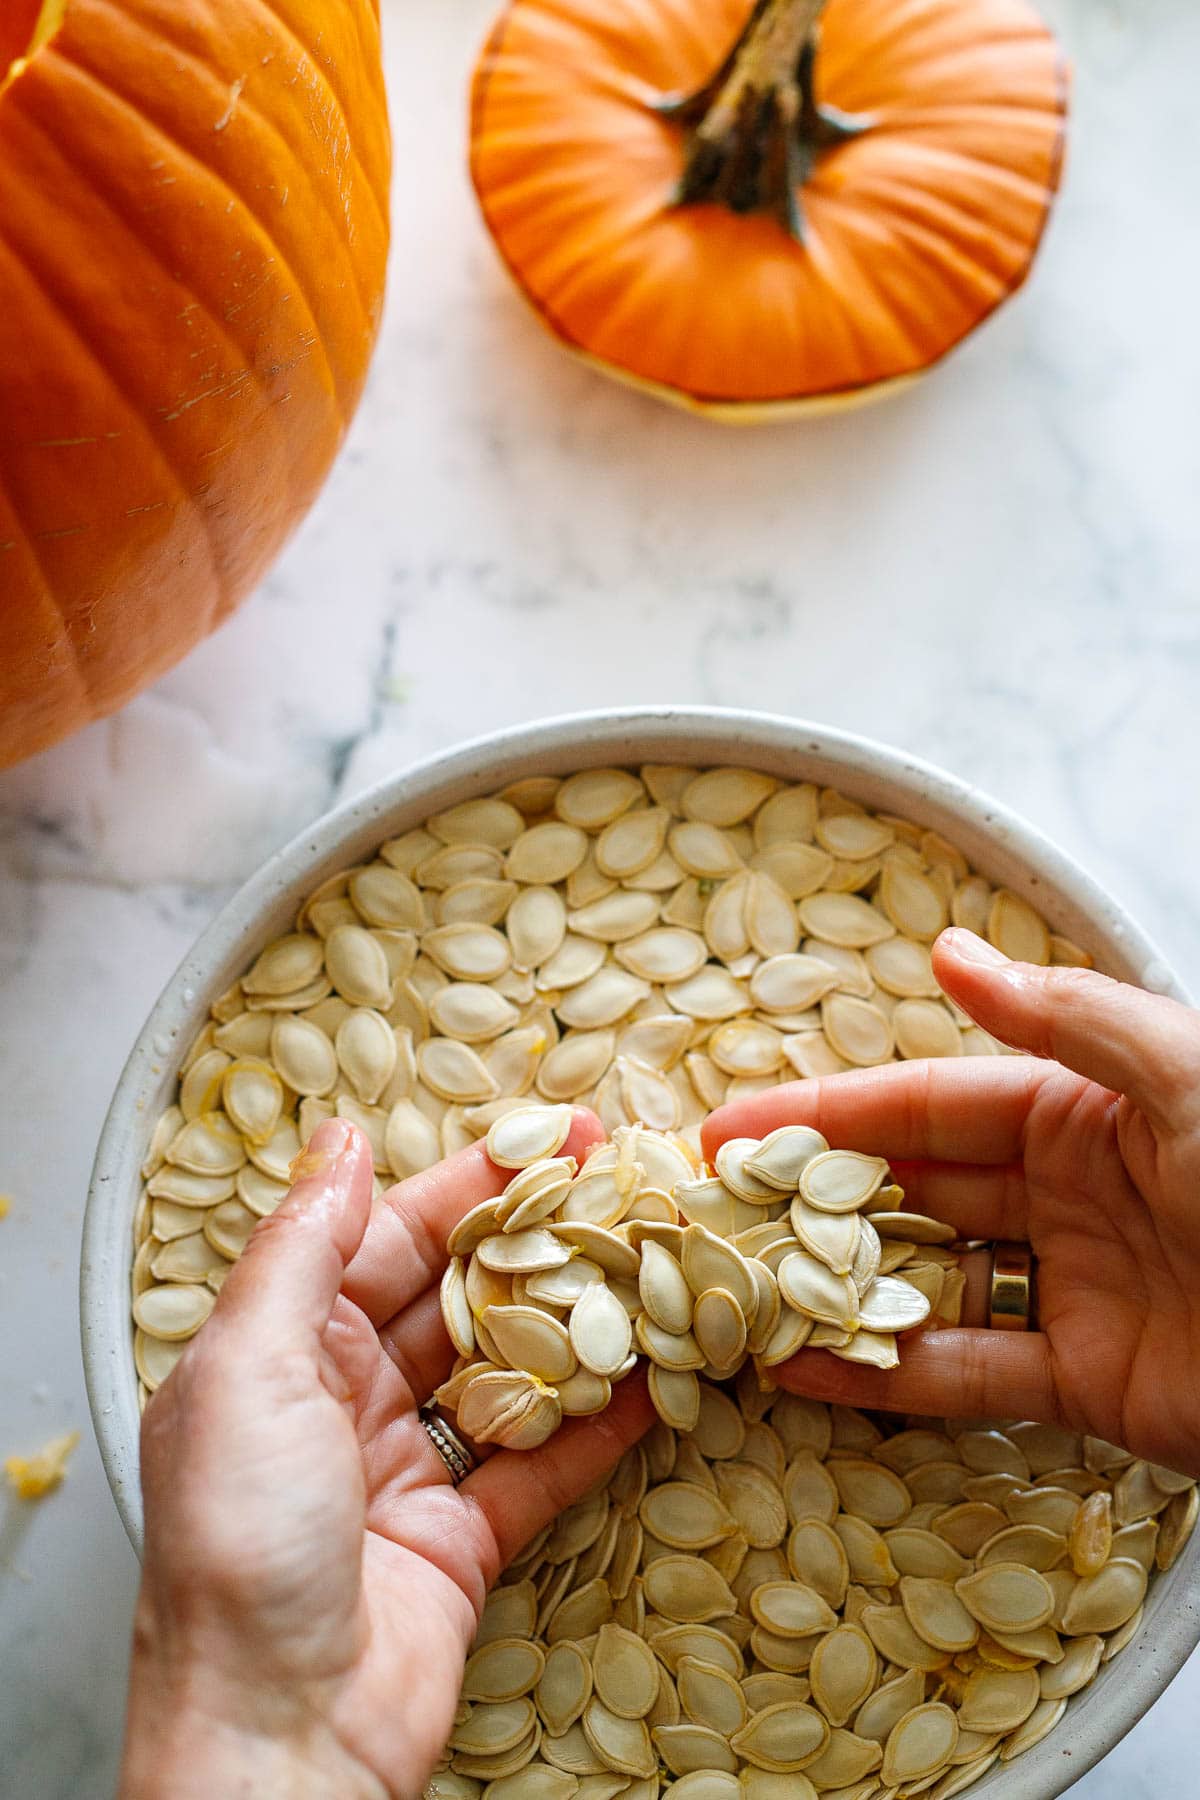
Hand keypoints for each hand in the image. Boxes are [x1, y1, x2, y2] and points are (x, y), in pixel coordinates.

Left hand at [122, 1113, 652, 1799]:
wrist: (275, 1738)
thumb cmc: (236, 1550)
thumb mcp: (247, 1370)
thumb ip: (301, 1250)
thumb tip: (338, 1143)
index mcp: (282, 1347)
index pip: (390, 1235)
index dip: (476, 1183)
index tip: (556, 1139)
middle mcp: (344, 1397)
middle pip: (460, 1293)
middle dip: (540, 1241)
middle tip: (627, 1191)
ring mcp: (409, 1466)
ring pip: (510, 1368)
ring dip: (580, 1320)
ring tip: (660, 1266)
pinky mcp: (464, 1535)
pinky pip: (544, 1458)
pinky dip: (601, 1418)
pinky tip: (659, 1375)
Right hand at [703, 927, 1199, 1478]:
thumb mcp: (1184, 1075)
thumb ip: (1066, 1018)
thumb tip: (949, 953)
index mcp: (1083, 1107)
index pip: (926, 1105)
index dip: (824, 1117)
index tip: (729, 1132)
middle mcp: (1067, 1192)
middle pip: (911, 1194)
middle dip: (809, 1205)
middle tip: (705, 1221)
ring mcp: (1074, 1289)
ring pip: (927, 1283)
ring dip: (833, 1290)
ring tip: (731, 1298)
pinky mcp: (1091, 1385)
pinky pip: (972, 1375)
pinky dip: (886, 1377)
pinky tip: (803, 1372)